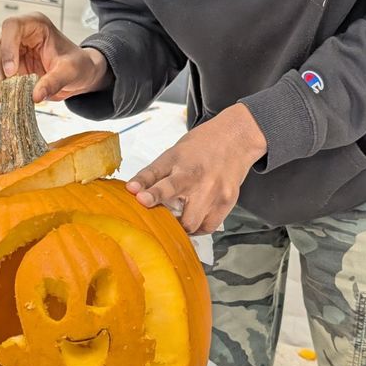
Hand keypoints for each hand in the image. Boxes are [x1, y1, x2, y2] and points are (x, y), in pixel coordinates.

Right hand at [0, 13, 111, 102]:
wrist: (80, 75)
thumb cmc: (78, 64)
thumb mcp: (70, 71)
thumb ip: (54, 82)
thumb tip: (35, 96)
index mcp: (35, 25)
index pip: (12, 26)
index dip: (8, 47)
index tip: (11, 71)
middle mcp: (20, 35)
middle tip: (0, 91)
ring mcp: (11, 50)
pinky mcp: (8, 66)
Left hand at [126, 104, 266, 233]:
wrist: (235, 139)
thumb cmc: (199, 146)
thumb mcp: (171, 154)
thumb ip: (151, 174)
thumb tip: (130, 190)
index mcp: (184, 167)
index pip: (166, 183)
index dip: (153, 194)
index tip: (141, 200)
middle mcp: (203, 183)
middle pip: (186, 218)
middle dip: (170, 223)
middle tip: (161, 218)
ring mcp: (218, 195)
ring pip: (196, 226)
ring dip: (183, 226)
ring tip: (177, 216)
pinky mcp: (228, 203)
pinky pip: (209, 227)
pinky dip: (197, 226)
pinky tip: (192, 216)